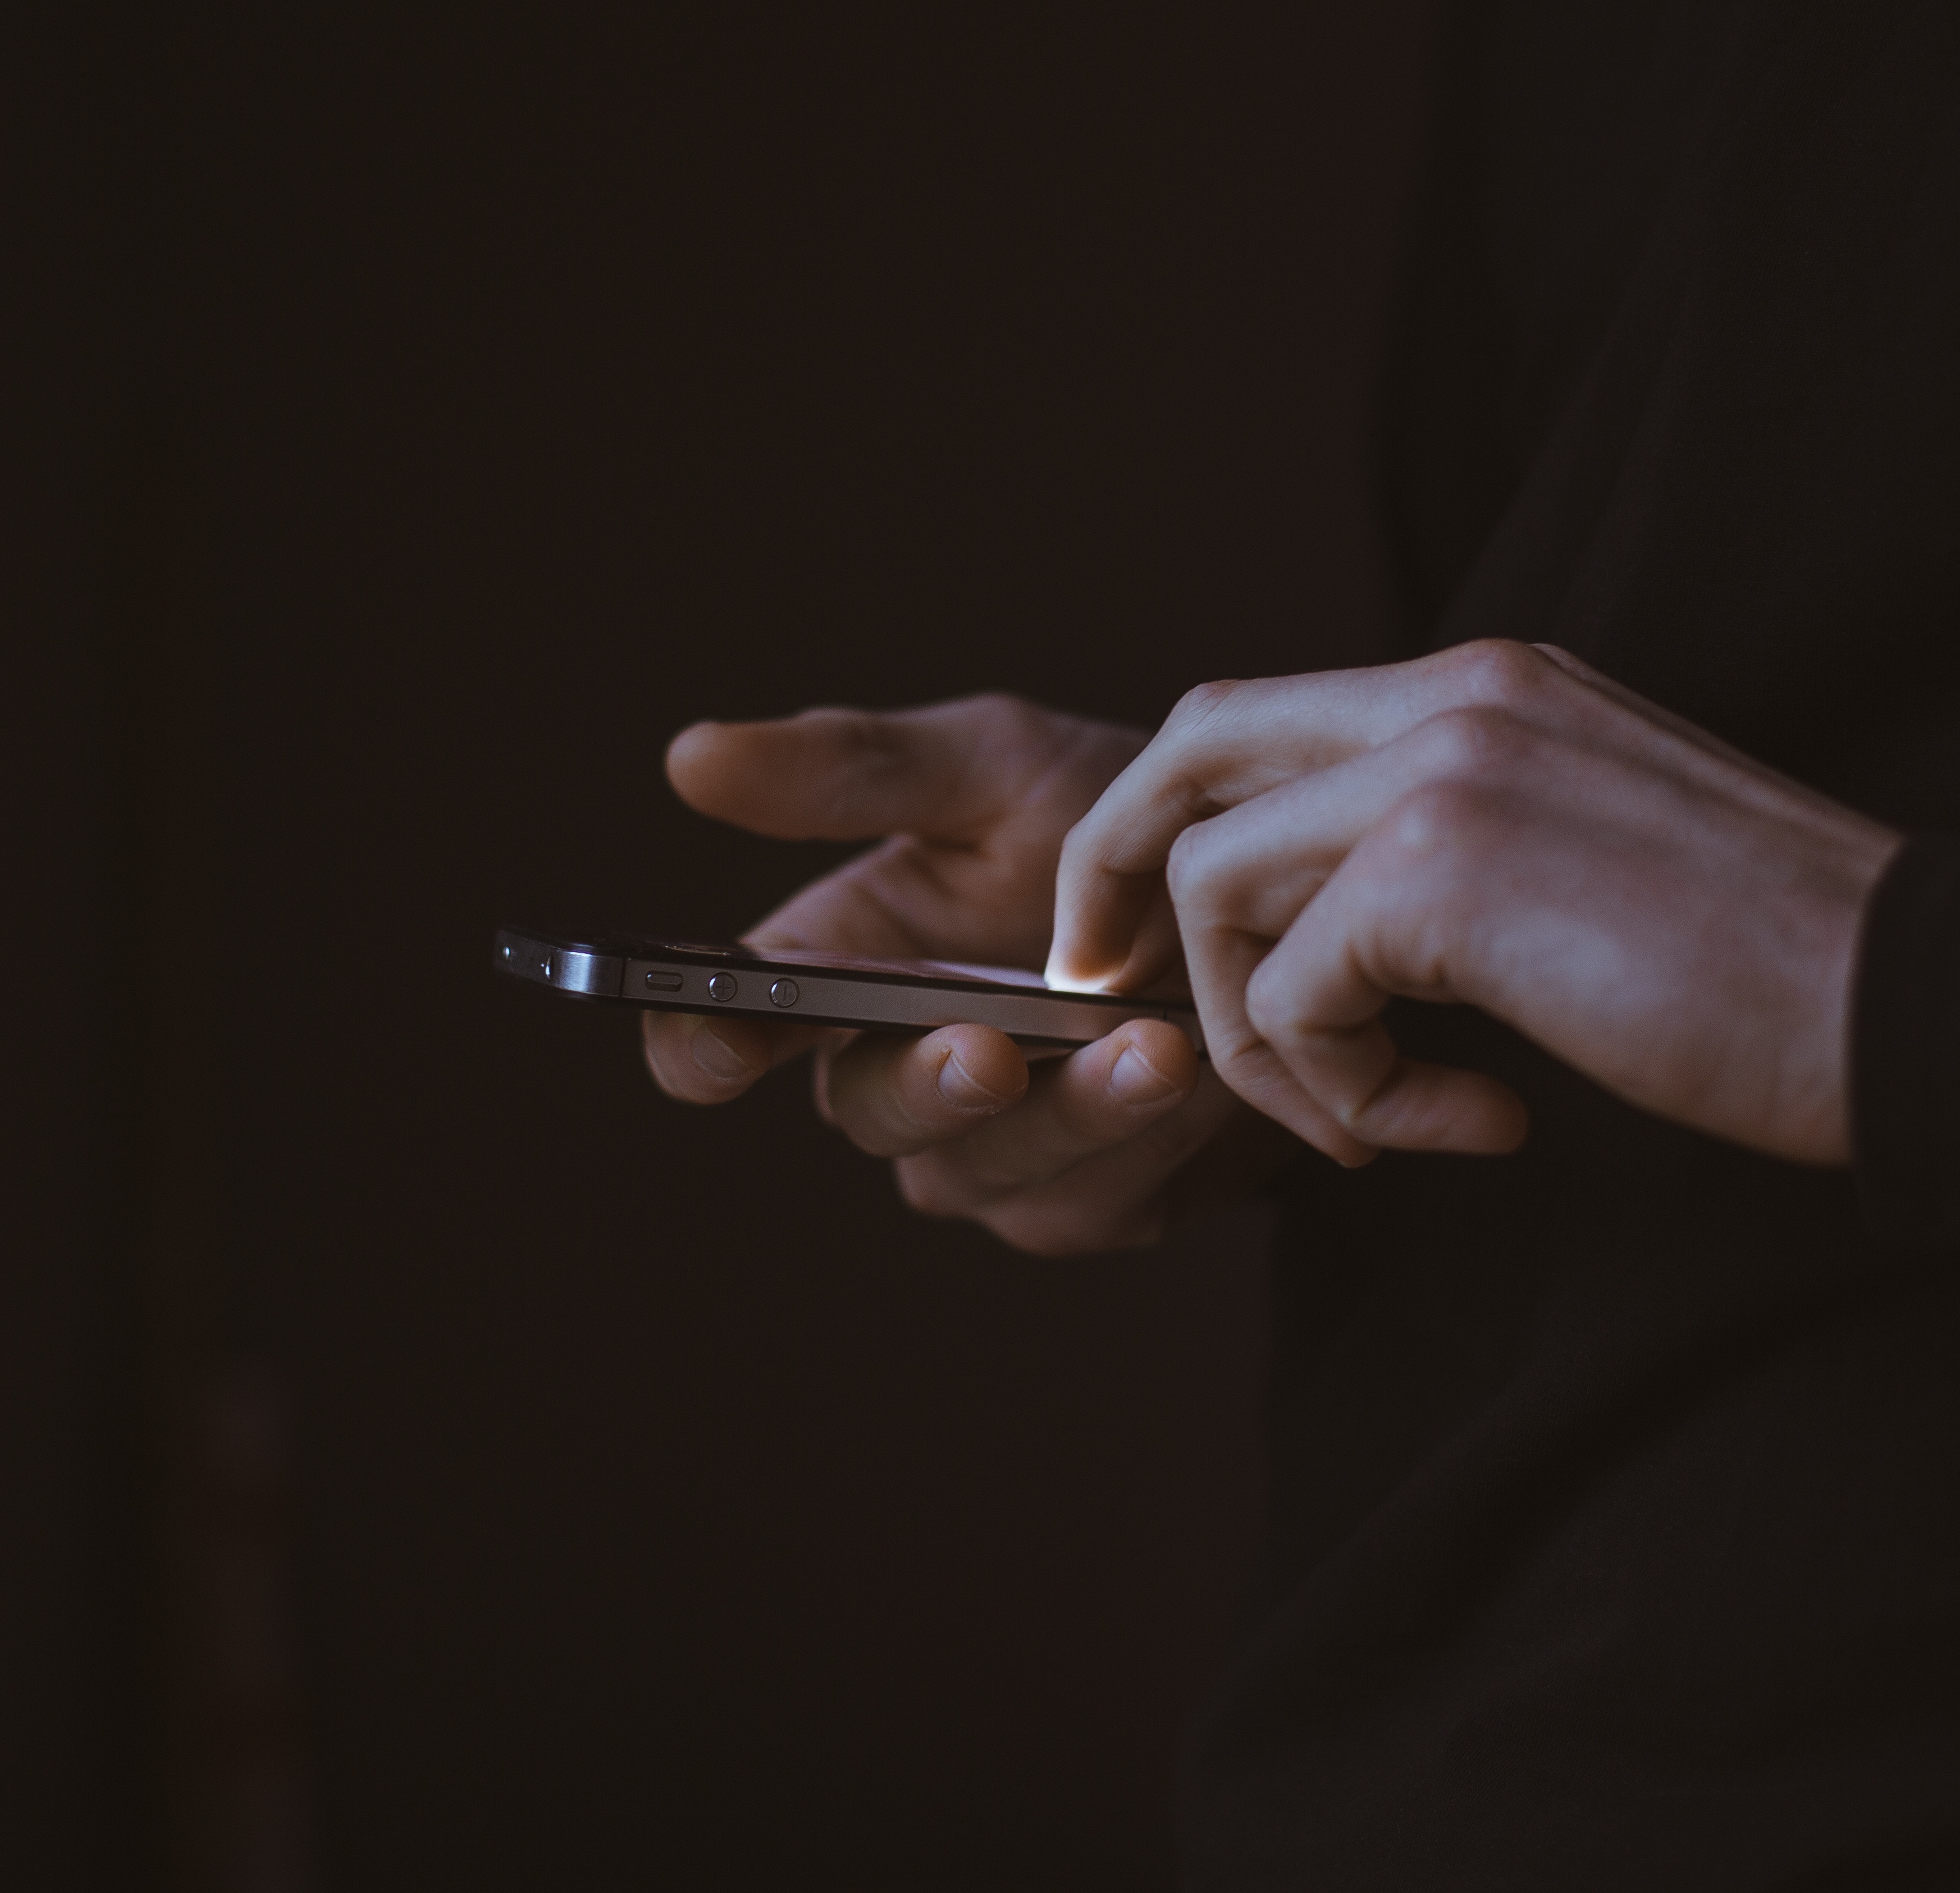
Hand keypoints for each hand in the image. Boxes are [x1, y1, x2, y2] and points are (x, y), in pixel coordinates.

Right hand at [644, 694, 1281, 1253]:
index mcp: (836, 971)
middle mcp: (895, 1076)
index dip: (704, 1047)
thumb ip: (853, 769)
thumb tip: (690, 756)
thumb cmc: (1109, 818)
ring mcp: (990, 1155)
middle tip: (988, 1049)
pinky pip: (1093, 1198)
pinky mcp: (1090, 1203)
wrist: (1269, 891)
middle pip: (867, 1114)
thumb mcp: (992, 764)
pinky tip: (1202, 1073)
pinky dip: (1147, 1138)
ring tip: (1151, 1045)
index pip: (724, 1034)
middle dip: (926, 1085)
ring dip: (1068, 1115)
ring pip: (985, 1170)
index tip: (724, 1041)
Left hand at [1049, 640, 1901, 1166]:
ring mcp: (1445, 767)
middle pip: (1185, 754)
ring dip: (1264, 1035)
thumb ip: (1453, 848)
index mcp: (1490, 683)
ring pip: (1216, 886)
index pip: (1251, 716)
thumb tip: (1323, 930)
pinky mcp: (1445, 872)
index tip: (1142, 939)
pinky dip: (1343, 1091)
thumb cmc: (1768, 968)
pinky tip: (1467, 1123)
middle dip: (1115, 880)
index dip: (1163, 824)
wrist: (1912, 1001)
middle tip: (1111, 996)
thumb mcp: (1584, 856)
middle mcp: (1455, 692)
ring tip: (1377, 1117)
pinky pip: (1295, 993)